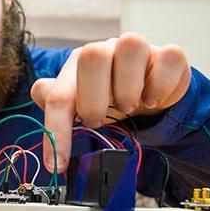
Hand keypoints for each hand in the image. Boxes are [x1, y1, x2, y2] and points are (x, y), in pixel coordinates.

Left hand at [30, 33, 190, 172]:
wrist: (150, 90)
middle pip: (92, 55)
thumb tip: (39, 91)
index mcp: (79, 64)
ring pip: (131, 46)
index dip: (56, 130)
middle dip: (93, 100)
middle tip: (99, 120)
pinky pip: (168, 57)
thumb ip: (58, 100)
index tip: (58, 164)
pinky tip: (153, 99)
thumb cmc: (112, 95)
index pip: (59, 95)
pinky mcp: (169, 55)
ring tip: (129, 106)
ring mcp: (140, 48)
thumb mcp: (83, 103)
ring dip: (129, 89)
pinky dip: (160, 86)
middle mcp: (107, 50)